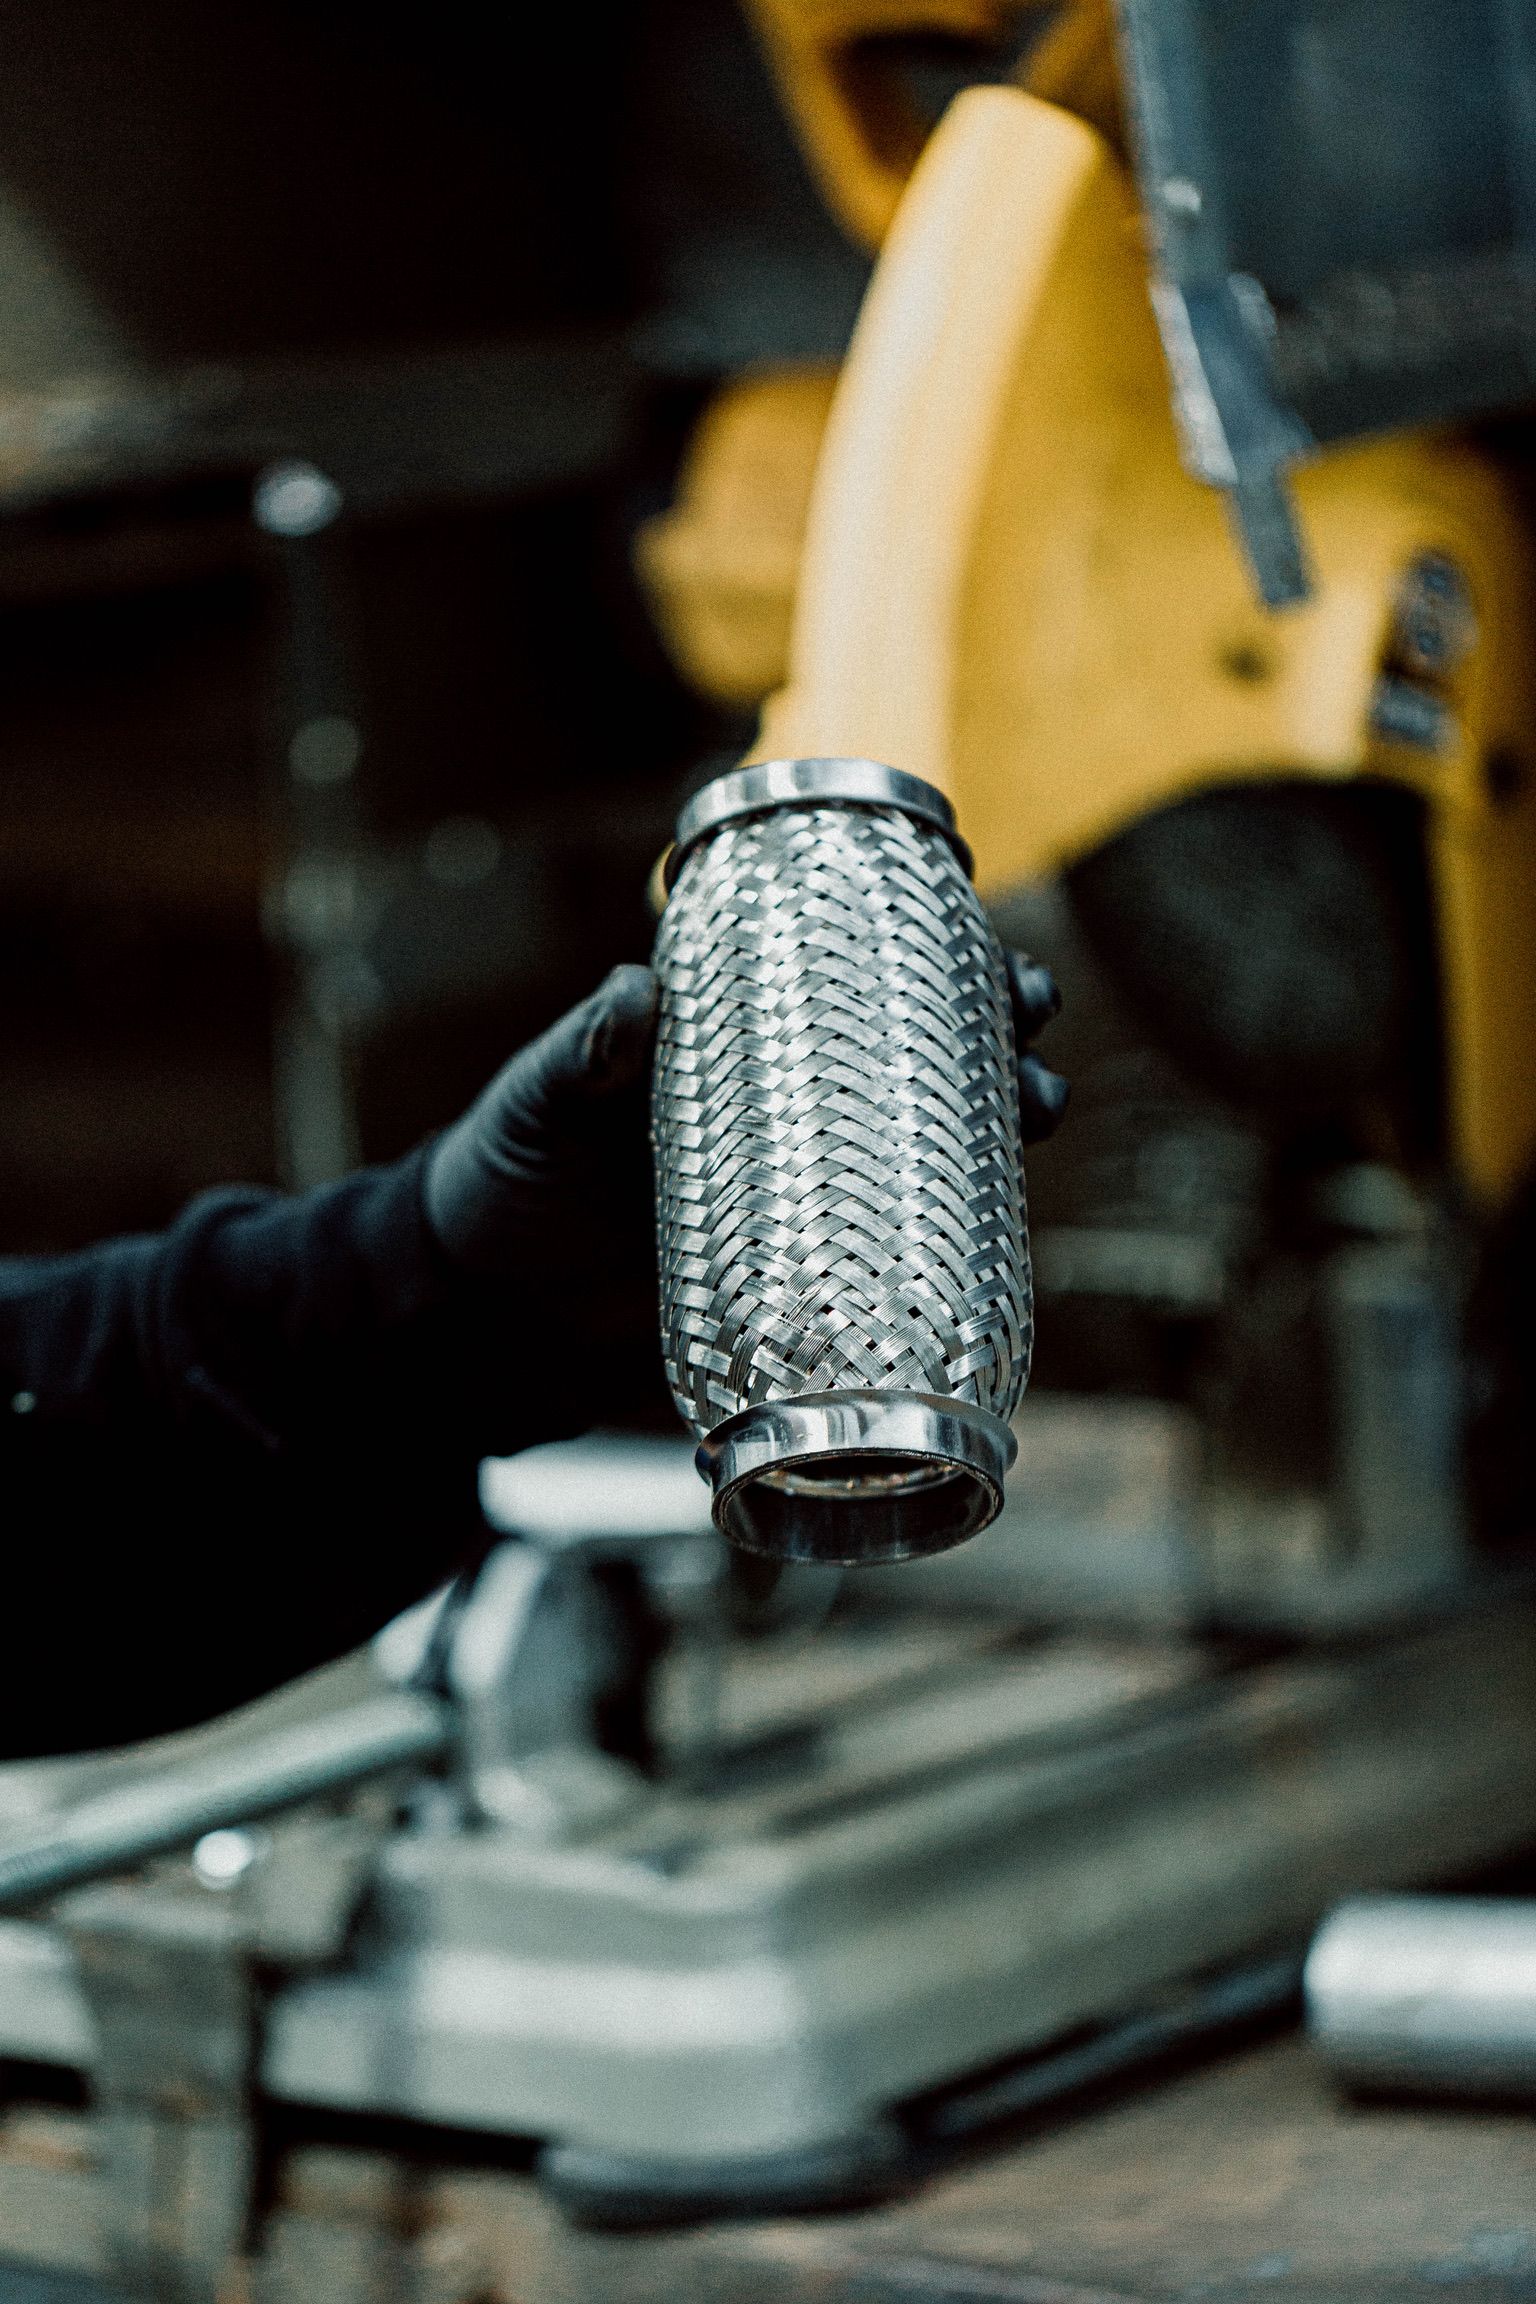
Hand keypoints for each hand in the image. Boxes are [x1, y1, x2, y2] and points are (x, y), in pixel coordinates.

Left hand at [424, 946, 1065, 1286]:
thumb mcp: (539, 1100)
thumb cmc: (508, 1168)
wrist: (491, 1302)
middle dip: (994, 1017)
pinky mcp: (804, 1252)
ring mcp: (800, 1167)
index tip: (982, 940)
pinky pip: (896, 1224)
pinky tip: (1008, 1211)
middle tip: (1032, 1017)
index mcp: (731, 1021)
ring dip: (999, 1108)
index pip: (841, 960)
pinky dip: (956, 1213)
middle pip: (913, 1034)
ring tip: (1042, 1108)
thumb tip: (637, 993)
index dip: (925, 943)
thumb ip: (581, 1051)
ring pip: (924, 1124)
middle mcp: (783, 1083)